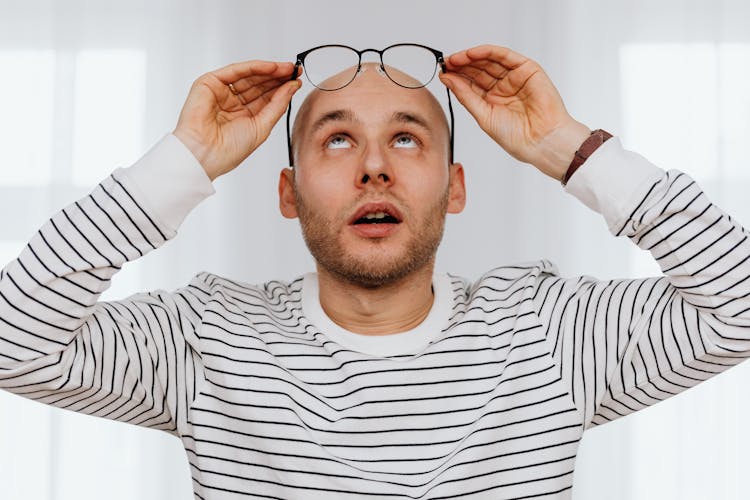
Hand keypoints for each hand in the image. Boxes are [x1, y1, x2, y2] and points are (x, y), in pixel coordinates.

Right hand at [173, 60, 301, 180]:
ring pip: (249, 75)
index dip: (282, 88)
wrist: (205, 154)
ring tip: (288, 68)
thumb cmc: (228, 150)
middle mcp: (232, 103)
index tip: (297, 81)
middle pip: (259, 84)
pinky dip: (254, 67)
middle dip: (278, 77)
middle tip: (295, 71)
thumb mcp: (262, 126)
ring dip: (270, 70)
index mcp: (244, 117)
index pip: (266, 97)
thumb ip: (278, 105)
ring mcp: (221, 92)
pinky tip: (272, 67)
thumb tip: (292, 87)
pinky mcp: (210, 83)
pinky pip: (236, 71)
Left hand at [440, 45, 590, 180]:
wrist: (541, 141)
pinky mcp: (527, 69)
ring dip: (471, 57)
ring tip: (454, 59)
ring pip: (489, 61)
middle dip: (461, 65)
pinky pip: (504, 56)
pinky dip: (487, 52)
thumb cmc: (516, 136)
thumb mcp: (483, 115)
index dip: (456, 77)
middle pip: (478, 70)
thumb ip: (465, 95)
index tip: (442, 73)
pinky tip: (471, 54)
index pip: (471, 83)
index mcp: (492, 101)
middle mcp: (503, 87)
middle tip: (446, 63)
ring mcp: (515, 77)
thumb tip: (447, 79)